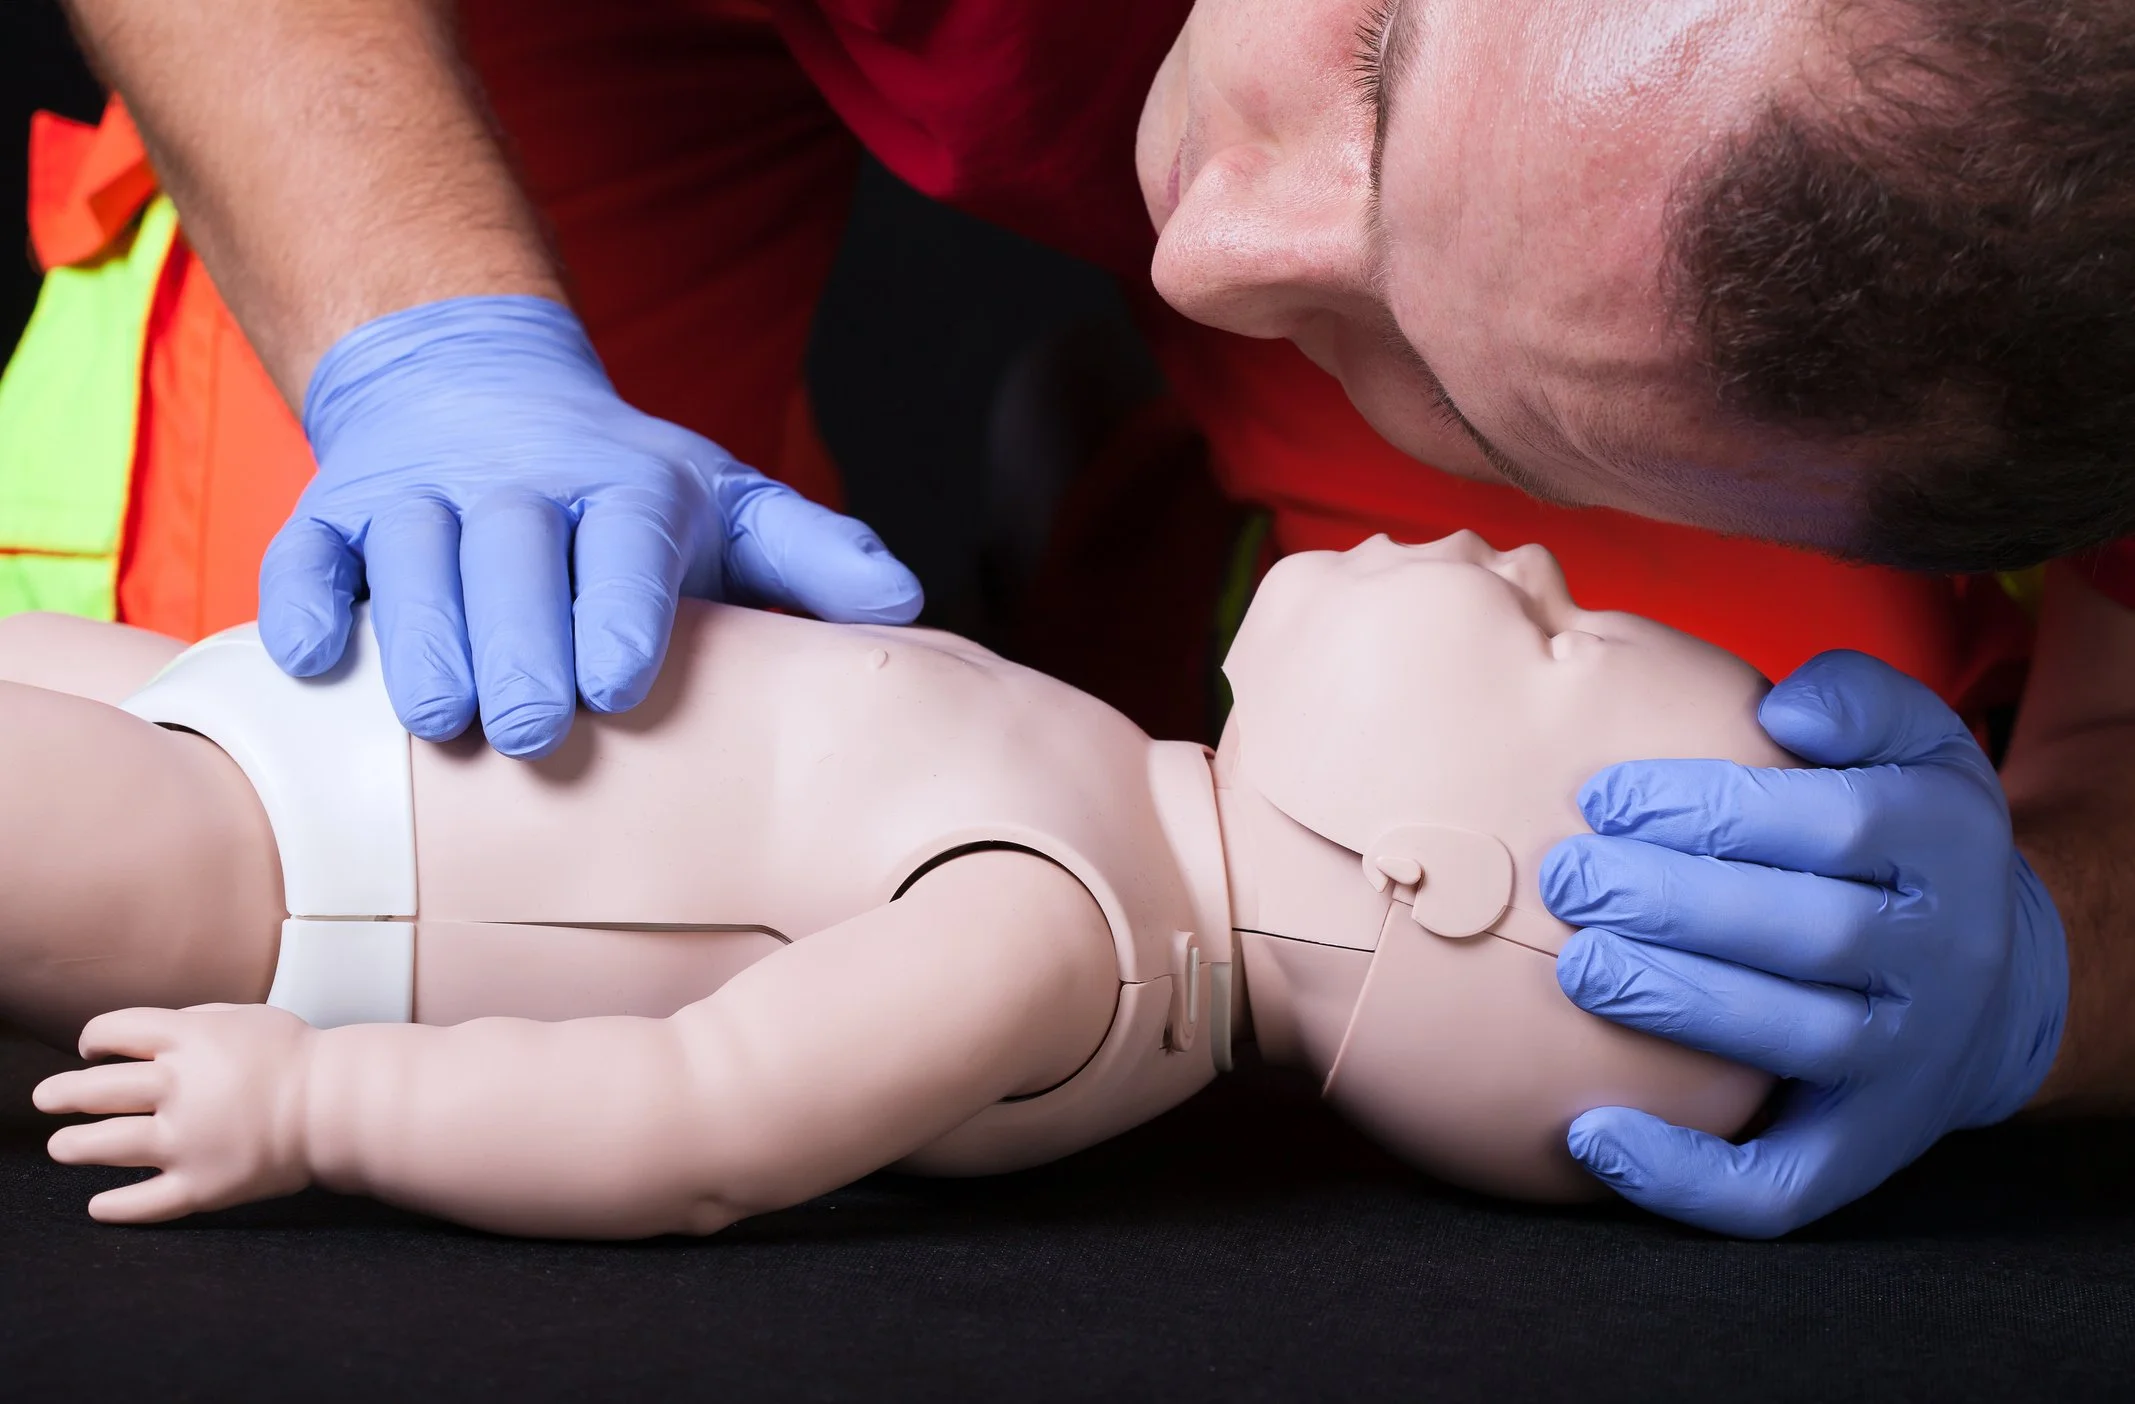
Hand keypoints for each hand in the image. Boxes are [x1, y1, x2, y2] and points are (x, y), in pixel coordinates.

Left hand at [34, 1005, 314, 1223]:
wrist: (341, 1104)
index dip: (92, 1039)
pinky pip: (144, 1203)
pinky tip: (99, 1205)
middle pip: (96, 1089)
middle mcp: (179, 1087)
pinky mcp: (202, 1184)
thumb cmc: (298, 1058)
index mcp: (190, 1040)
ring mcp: (186, 1140)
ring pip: (105, 1144)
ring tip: (62, 1146)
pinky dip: (115, 1207)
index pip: (113, 1031)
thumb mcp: (246, 1017)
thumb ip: (194, 1021)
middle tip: (47, 1098)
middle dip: (62, 1093)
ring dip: (73, 1145)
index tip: (90, 1050)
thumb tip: (142, 1036)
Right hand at [259, 295, 924, 757]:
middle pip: (511, 551)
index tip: (623, 681)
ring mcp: (418, 495)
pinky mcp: (335, 514)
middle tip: (534, 728)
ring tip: (437, 718)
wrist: (476, 394)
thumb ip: (810, 557)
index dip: (621, 605)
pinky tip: (309, 660)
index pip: (626, 539)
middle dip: (519, 637)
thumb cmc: (625, 496)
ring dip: (416, 633)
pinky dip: (299, 598)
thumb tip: (906, 606)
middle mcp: (518, 484)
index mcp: (626, 487)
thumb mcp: (729, 508)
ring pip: (408, 554)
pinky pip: (303, 551)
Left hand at [1542, 650, 2067, 1236]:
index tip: (1605, 797)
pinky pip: (1781, 1183)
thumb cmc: (1906, 841)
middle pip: (1809, 932)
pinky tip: (1589, 1136)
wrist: (1992, 980)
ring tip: (1578, 964)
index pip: (1835, 823)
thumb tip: (1788, 706)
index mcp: (1947, 846)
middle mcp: (1942, 957)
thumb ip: (1858, 700)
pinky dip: (1686, 1176)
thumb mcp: (1915, 747)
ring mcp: (1907, 1062)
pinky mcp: (1864, 1148)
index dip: (1716, 809)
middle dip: (1676, 903)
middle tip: (1569, 876)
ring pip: (1794, 1043)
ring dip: (1677, 1005)